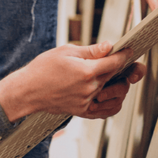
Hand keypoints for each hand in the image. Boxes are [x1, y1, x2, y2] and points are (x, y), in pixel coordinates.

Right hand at [0, 42, 145, 121]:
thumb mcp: (67, 51)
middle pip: (117, 78)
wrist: (27, 91)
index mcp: (86, 72)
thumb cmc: (43, 69)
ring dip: (121, 85)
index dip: (125, 55)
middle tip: (128, 62)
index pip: (115, 62)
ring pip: (115, 96)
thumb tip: (109, 46)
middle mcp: (89, 89)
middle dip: (126, 69)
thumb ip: (91, 51)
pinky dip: (114, 103)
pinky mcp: (82, 112)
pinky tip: (112, 93)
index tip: (129, 50)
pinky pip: (106, 111)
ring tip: (118, 76)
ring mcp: (86, 103)